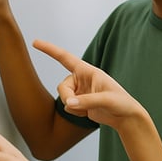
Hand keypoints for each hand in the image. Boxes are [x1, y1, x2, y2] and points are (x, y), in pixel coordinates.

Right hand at [32, 39, 146, 130]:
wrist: (126, 118)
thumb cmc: (121, 103)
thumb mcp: (107, 100)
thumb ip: (87, 101)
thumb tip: (69, 103)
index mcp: (88, 71)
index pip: (65, 57)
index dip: (49, 49)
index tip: (35, 42)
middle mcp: (82, 79)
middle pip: (62, 86)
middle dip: (67, 97)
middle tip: (80, 107)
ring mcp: (80, 91)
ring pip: (64, 97)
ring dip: (73, 106)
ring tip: (89, 109)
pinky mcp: (80, 102)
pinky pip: (69, 107)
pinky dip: (76, 112)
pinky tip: (89, 112)